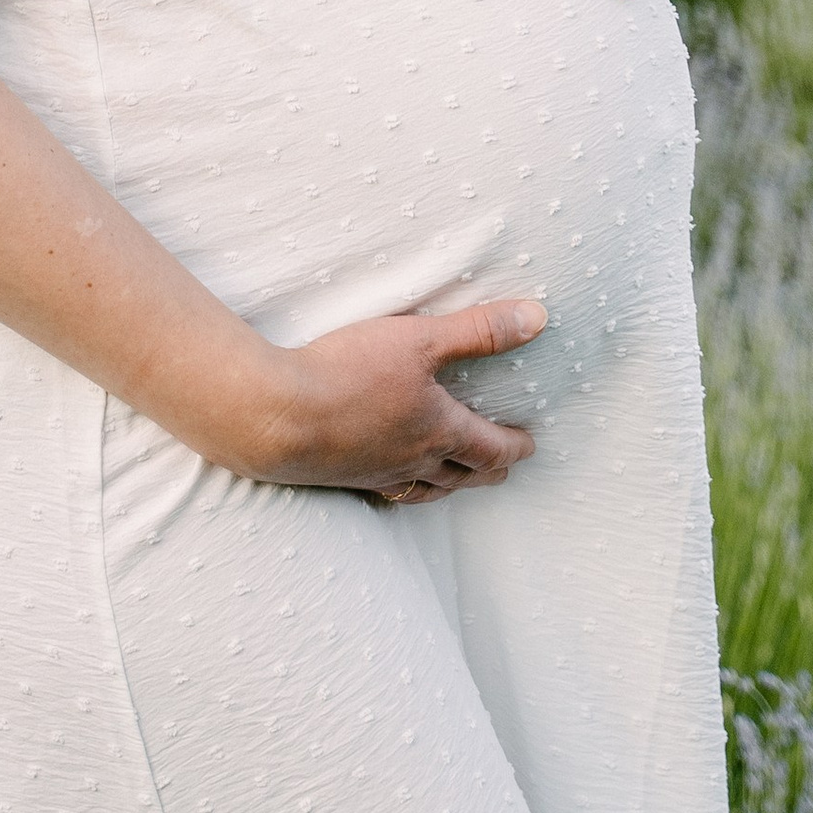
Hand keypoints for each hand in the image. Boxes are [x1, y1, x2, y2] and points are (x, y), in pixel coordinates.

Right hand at [224, 300, 547, 500]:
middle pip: (462, 476)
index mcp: (439, 432)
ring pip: (425, 490)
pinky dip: (402, 489)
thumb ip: (478, 330)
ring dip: (449, 486)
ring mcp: (376, 474)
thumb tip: (536, 319)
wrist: (276, 415)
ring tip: (454, 481)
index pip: (490, 448)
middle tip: (502, 468)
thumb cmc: (349, 373)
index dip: (514, 446)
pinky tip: (389, 481)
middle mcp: (413, 462)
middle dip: (488, 472)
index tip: (529, 445)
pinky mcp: (342, 477)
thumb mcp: (420, 339)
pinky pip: (386, 493)